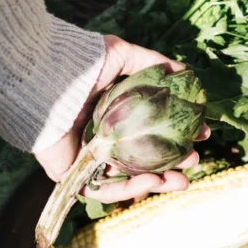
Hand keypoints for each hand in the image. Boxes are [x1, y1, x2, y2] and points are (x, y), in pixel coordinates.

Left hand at [33, 35, 209, 203]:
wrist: (45, 77)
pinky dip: (128, 189)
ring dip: (157, 183)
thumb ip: (153, 64)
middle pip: (142, 160)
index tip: (202, 135)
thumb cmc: (80, 63)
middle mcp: (102, 138)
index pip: (149, 132)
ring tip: (181, 181)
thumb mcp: (121, 56)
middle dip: (172, 165)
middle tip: (194, 162)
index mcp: (113, 115)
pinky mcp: (72, 176)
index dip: (177, 136)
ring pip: (127, 180)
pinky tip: (150, 181)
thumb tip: (186, 72)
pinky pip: (103, 191)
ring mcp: (87, 159)